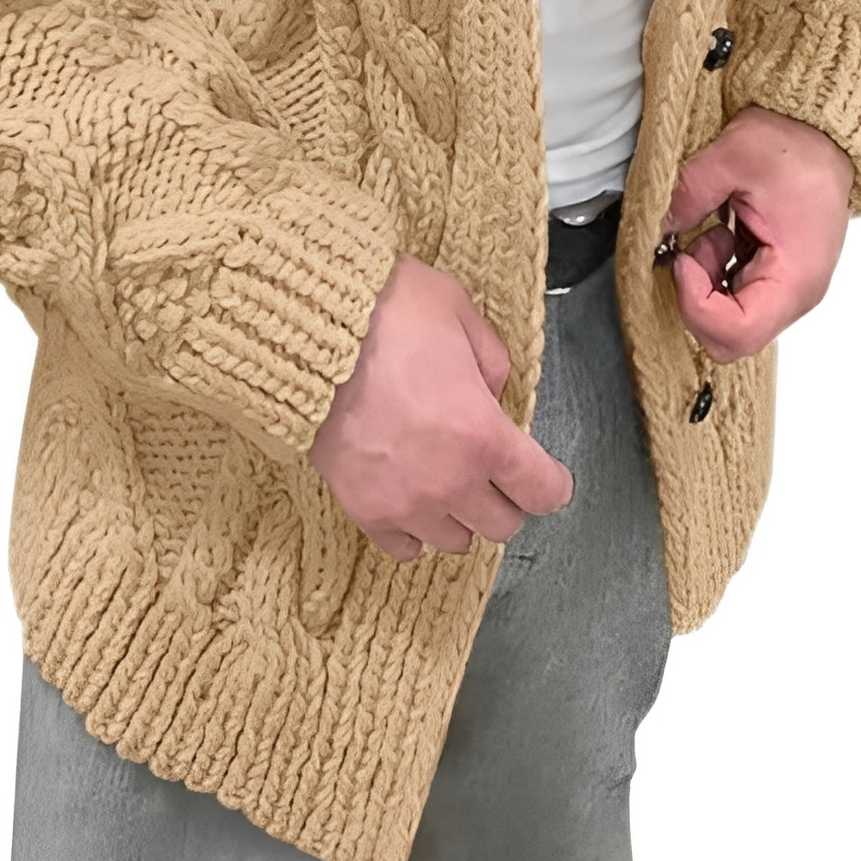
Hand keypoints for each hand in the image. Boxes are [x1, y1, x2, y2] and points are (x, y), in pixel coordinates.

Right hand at [309, 256, 573, 561]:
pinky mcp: (363, 508)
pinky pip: (404, 546)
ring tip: (445, 481)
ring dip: (459, 515)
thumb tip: (490, 394)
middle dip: (505, 498)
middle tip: (491, 471)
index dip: (550, 482)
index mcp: (484, 435)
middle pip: (503, 525)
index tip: (544, 474)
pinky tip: (409, 497)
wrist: (310, 332)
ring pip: (455, 541)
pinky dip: (414, 529)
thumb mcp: (460, 314)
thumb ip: (491, 362)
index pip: (543, 491)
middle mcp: (450, 481)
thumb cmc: (386, 314)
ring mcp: (405, 502)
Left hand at [663, 106, 853, 363]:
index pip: (738, 332)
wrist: (822, 135)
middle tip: (691, 251)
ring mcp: (785, 289)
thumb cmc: (795, 147)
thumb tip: (655, 225)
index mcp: (795, 276)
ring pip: (729, 322)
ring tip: (712, 232)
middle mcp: (795, 294)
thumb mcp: (733, 157)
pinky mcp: (775, 278)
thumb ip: (688, 195)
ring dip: (706, 283)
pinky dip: (715, 273)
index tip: (682, 260)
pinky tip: (721, 235)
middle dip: (697, 299)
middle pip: (731, 339)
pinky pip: (735, 299)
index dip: (696, 305)